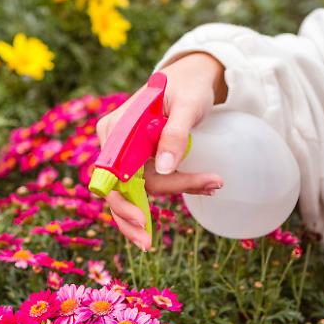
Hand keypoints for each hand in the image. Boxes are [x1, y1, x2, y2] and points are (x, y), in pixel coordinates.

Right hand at [96, 53, 227, 249]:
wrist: (191, 79)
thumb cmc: (189, 87)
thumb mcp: (187, 107)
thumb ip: (173, 135)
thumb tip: (164, 169)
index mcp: (116, 128)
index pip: (116, 173)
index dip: (123, 201)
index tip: (144, 221)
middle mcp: (113, 142)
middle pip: (118, 188)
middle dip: (134, 215)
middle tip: (148, 244)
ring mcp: (123, 152)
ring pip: (131, 191)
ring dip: (162, 201)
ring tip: (210, 186)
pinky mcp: (136, 159)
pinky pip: (143, 185)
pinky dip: (165, 193)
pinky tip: (201, 186)